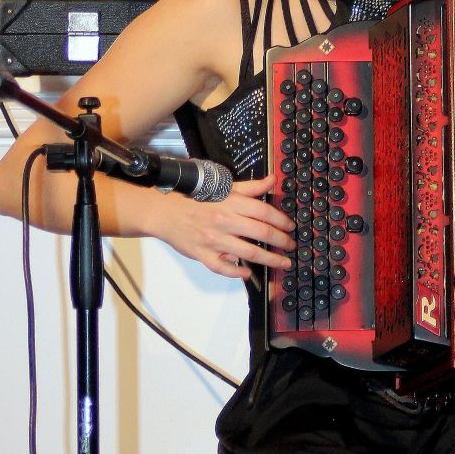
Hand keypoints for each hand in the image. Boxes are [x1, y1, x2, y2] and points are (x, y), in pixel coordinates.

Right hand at [149, 173, 294, 279]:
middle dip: (281, 242)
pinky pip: (223, 267)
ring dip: (270, 260)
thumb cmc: (194, 198)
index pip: (264, 212)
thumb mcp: (223, 188)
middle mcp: (224, 221)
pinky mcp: (203, 254)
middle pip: (262, 233)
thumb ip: (250, 187)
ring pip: (249, 253)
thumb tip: (272, 180)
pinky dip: (237, 272)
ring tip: (282, 263)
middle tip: (291, 246)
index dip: (281, 221)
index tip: (290, 227)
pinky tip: (248, 273)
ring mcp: (214, 240)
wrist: (163, 210)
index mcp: (231, 203)